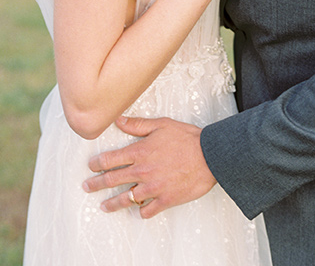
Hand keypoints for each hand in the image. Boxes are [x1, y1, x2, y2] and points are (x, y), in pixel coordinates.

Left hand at [83, 116, 215, 217]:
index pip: (111, 159)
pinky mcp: (165, 199)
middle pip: (112, 180)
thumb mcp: (161, 124)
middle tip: (87, 186)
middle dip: (96, 184)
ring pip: (126, 199)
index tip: (91, 166)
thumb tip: (118, 120)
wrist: (209, 155)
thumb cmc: (187, 138)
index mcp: (140, 152)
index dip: (98, 163)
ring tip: (104, 206)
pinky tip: (139, 209)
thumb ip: (138, 124)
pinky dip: (141, 211)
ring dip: (112, 203)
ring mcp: (153, 187)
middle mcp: (142, 171)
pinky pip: (147, 210)